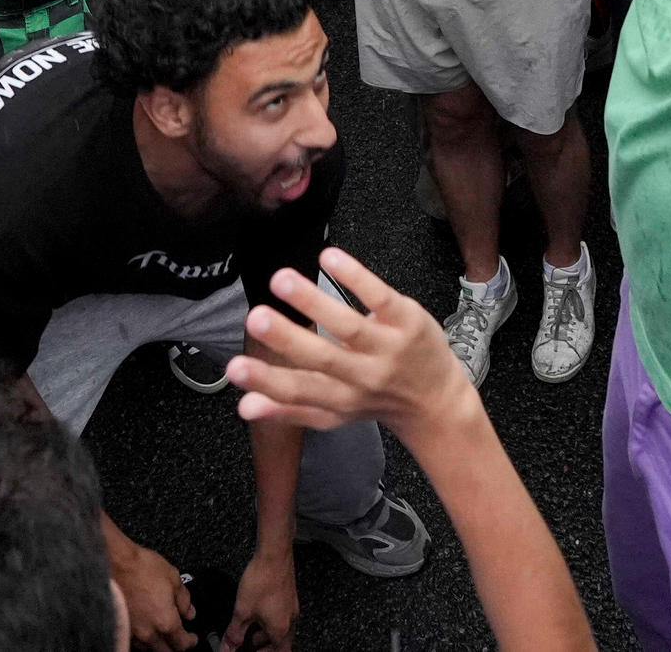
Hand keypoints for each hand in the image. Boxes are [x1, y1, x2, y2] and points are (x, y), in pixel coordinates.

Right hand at [111, 535, 196, 650]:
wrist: (112, 563)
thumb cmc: (141, 567)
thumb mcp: (172, 577)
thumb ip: (184, 599)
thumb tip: (189, 612)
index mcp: (166, 622)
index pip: (182, 643)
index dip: (190, 642)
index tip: (193, 638)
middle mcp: (149, 633)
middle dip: (175, 648)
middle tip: (179, 640)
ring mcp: (132, 633)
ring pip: (148, 649)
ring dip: (157, 645)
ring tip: (161, 635)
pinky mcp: (120, 627)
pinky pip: (135, 642)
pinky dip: (142, 639)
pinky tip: (145, 629)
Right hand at [228, 249, 485, 445]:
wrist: (437, 401)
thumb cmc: (375, 402)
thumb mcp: (332, 413)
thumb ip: (287, 408)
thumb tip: (241, 406)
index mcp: (338, 399)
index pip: (298, 391)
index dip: (265, 381)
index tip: (234, 368)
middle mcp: (363, 377)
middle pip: (322, 358)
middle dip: (287, 339)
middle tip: (254, 317)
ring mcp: (388, 348)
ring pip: (348, 325)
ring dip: (314, 301)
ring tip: (281, 279)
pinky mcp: (408, 320)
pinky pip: (379, 298)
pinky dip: (355, 277)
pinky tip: (329, 257)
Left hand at [231, 546, 298, 651]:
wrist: (274, 555)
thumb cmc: (262, 581)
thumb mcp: (242, 611)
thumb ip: (234, 634)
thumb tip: (227, 649)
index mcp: (281, 629)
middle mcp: (290, 620)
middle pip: (282, 642)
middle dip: (265, 646)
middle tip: (250, 645)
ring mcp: (291, 607)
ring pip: (281, 628)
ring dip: (266, 633)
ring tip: (250, 630)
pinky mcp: (288, 595)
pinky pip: (281, 615)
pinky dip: (269, 619)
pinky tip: (257, 611)